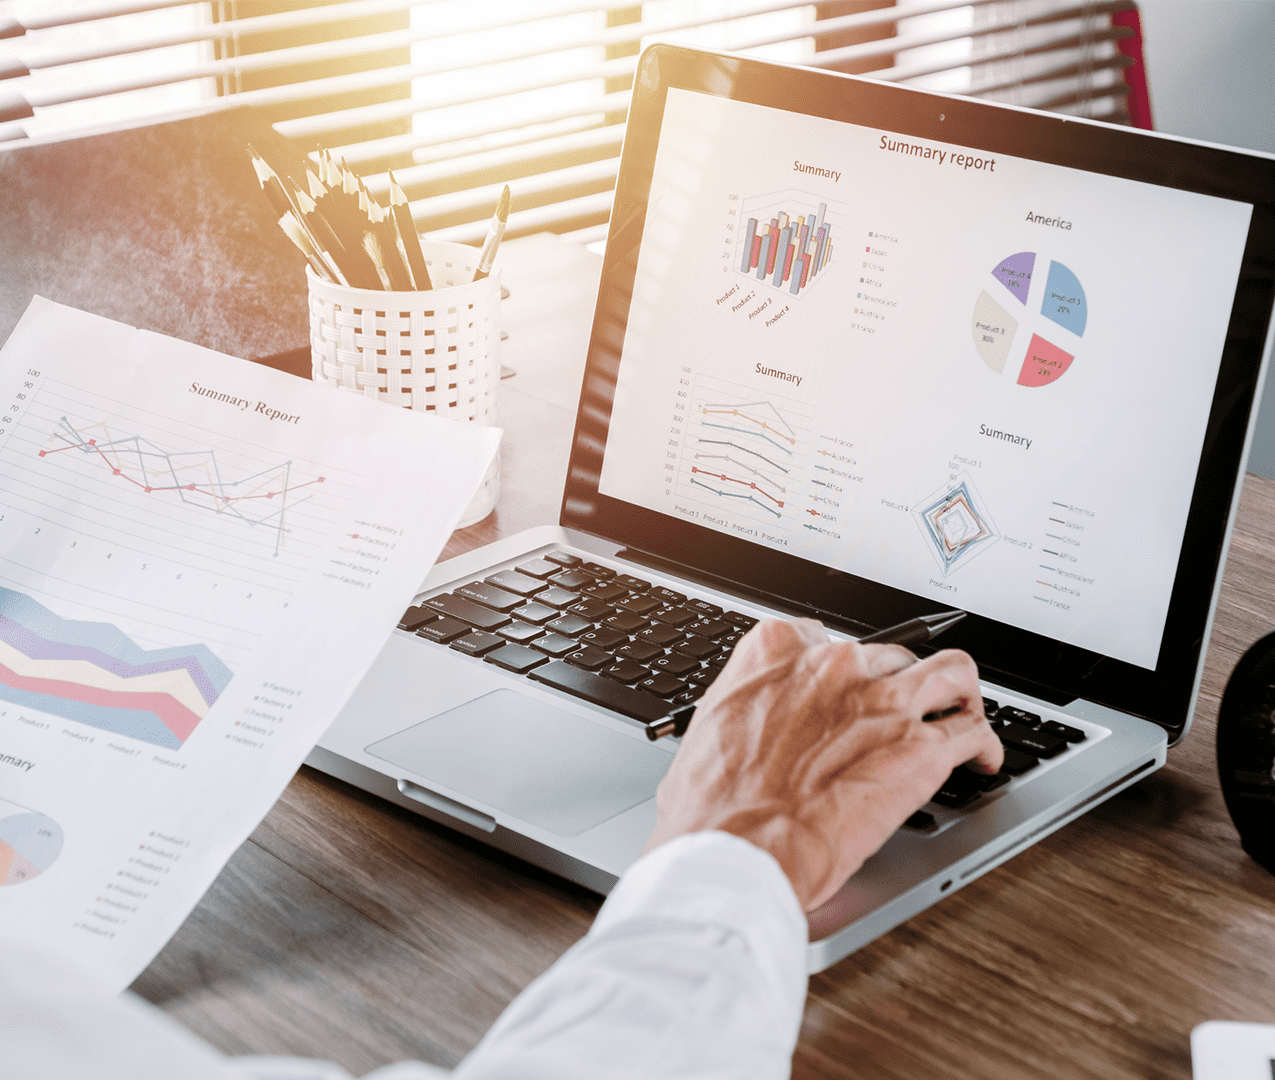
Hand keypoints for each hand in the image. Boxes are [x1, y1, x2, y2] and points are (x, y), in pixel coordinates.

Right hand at [643, 618, 1003, 910]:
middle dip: (897, 688)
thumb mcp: (710, 734)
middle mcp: (833, 664)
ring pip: (950, 672)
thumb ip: (744, 712)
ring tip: (962, 715)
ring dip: (959, 694)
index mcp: (776, 652)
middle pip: (889, 657)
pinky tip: (983, 761)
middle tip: (899, 719)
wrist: (736, 850)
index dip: (842, 672)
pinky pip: (973, 730)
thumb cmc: (713, 808)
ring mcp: (881, 700)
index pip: (825, 639)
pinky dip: (985, 744)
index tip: (846, 692)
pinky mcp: (919, 747)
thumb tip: (747, 733)